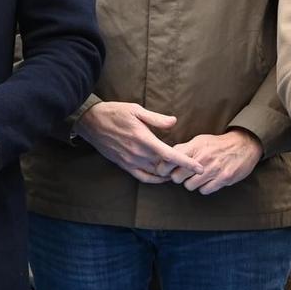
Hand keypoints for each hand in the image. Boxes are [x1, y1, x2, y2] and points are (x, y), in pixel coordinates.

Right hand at [73, 101, 200, 183]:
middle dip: (180, 168)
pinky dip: (154, 179)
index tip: (199, 167)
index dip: (186, 162)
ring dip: (168, 174)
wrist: (91, 122)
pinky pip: (142, 177)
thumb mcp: (136, 110)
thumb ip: (156, 118)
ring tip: (179, 171)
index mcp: (143, 139)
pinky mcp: (124, 164)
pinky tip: (162, 177)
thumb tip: (174, 122)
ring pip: (155, 174)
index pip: (169, 155)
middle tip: (192, 166)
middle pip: (165, 167)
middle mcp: (138, 153)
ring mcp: (130, 161)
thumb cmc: (114, 112)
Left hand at [170, 129, 261, 194]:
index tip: (164, 172)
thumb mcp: (199, 141)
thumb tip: (165, 158)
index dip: (164, 168)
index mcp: (195, 147)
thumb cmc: (217, 144)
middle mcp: (203, 158)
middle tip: (183, 175)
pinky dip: (204, 188)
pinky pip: (204, 191)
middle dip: (178, 178)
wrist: (244, 145)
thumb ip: (183, 149)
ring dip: (191, 184)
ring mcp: (214, 169)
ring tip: (197, 177)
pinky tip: (208, 181)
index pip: (170, 160)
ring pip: (189, 186)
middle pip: (177, 177)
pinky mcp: (224, 179)